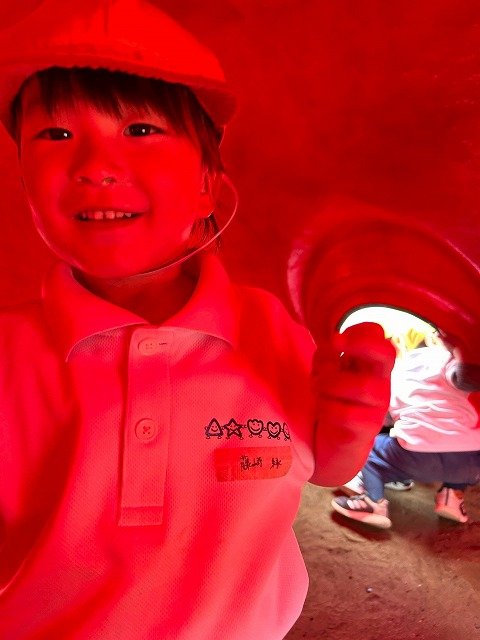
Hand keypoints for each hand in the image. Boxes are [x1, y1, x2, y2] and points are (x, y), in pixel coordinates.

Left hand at [309, 322, 396, 484]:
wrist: (335, 451)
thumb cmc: (332, 405)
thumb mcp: (328, 375)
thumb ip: (329, 357)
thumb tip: (332, 344)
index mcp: (370, 366)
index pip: (380, 337)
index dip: (359, 332)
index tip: (335, 339)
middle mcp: (379, 383)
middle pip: (387, 353)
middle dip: (361, 344)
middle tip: (337, 346)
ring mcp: (376, 408)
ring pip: (364, 386)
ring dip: (331, 383)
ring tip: (317, 389)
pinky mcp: (365, 431)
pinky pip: (347, 414)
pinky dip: (327, 408)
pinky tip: (321, 409)